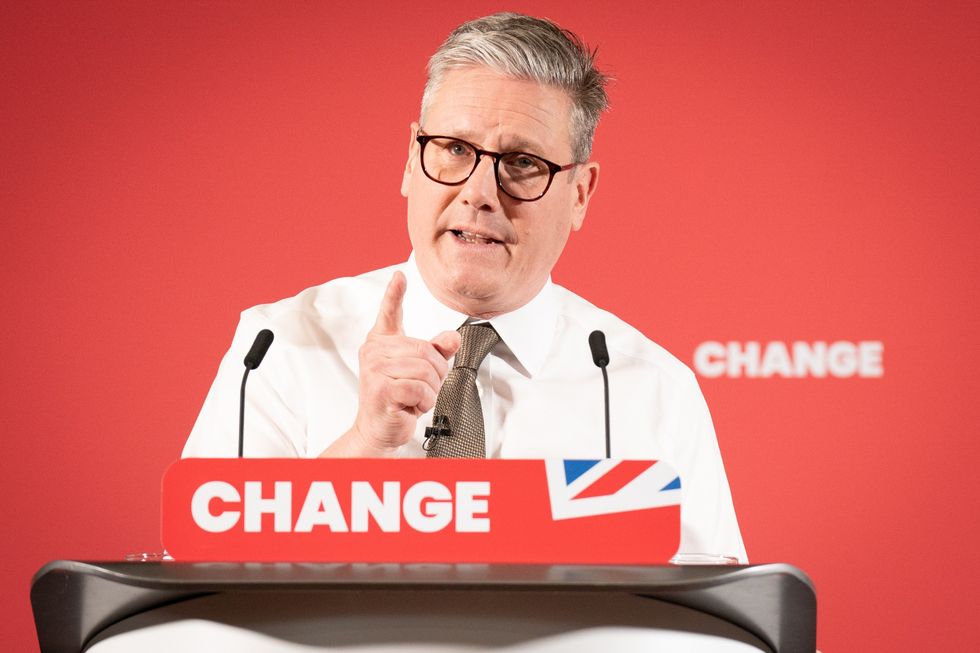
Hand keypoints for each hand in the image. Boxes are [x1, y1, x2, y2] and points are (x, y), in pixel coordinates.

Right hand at [321, 271, 459, 456]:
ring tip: (415, 397)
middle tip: (423, 387)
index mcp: (382, 342)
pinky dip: (423, 401)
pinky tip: (410, 406)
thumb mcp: (420, 372)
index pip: (390, 313)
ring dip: (430, 390)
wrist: (379, 429)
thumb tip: (453, 338)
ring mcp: (374, 369)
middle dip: (436, 373)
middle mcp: (375, 351)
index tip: (400, 276)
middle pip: (426, 351)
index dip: (395, 293)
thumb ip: (437, 352)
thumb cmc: (396, 398)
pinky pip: (419, 388)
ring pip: (426, 371)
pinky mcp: (380, 389)